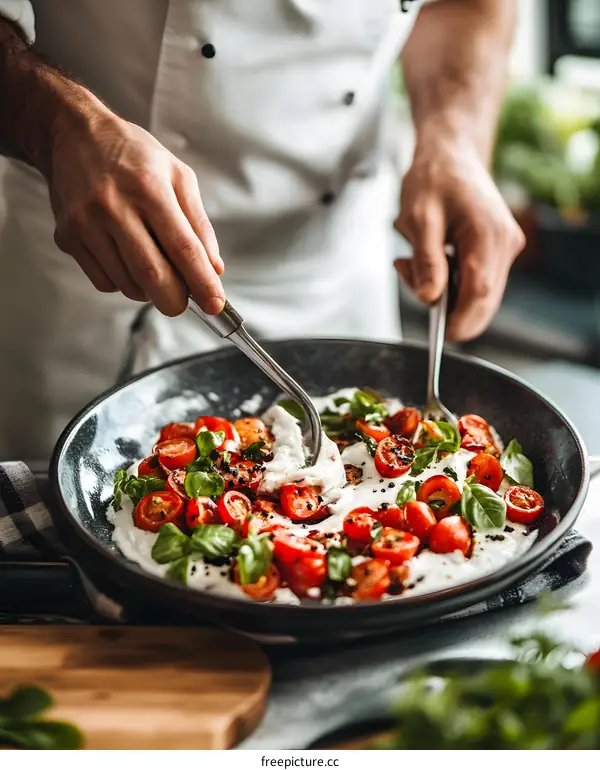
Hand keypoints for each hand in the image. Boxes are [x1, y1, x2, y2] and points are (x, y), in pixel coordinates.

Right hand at [48, 105, 224, 315]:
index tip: (215, 303)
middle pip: (151, 274)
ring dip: (149, 290)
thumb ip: (198, 224)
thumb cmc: (132, 155)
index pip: (182, 247)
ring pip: (127, 283)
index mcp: (148, 187)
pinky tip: (126, 259)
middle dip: (175, 300)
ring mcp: (86, 224)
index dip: (201, 281)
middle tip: (185, 302)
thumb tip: (213, 268)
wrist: (73, 135)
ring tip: (154, 268)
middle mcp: (113, 206)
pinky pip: (103, 281)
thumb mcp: (177, 175)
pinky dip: (123, 283)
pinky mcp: (68, 237)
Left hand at [394, 140, 524, 340]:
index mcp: (488, 235)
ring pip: (478, 295)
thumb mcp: (419, 218)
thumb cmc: (434, 178)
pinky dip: (450, 281)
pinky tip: (430, 258)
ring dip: (444, 292)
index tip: (440, 334)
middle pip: (483, 301)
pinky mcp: (498, 253)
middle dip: (446, 306)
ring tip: (411, 259)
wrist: (451, 154)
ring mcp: (505, 250)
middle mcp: (505, 245)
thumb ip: (425, 261)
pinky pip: (475, 282)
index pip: (480, 294)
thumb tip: (429, 298)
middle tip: (408, 273)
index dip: (460, 320)